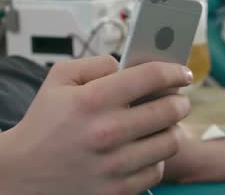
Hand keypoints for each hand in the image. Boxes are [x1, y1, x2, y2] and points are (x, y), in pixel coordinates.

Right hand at [0, 56, 192, 194]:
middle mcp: (107, 132)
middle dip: (180, 100)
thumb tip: (130, 64)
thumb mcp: (59, 80)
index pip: (152, 76)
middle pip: (171, 109)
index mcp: (94, 100)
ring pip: (171, 141)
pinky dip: (156, 158)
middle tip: (178, 99)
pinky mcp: (118, 190)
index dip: (175, 70)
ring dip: (172, 129)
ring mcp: (114, 164)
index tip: (183, 73)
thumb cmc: (44, 124)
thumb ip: (97, 63)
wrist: (19, 175)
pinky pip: (157, 169)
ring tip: (163, 125)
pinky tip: (145, 150)